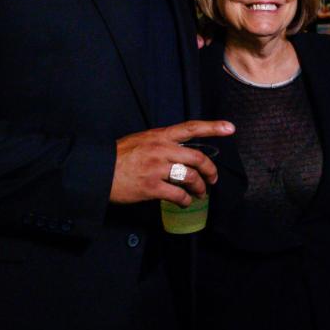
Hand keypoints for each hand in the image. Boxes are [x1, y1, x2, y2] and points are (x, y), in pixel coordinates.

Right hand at [109, 120, 232, 206]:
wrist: (98, 170)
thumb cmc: (118, 155)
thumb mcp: (141, 140)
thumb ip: (161, 143)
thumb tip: (177, 151)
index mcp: (160, 136)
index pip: (191, 127)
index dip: (213, 127)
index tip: (230, 129)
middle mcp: (161, 149)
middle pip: (197, 158)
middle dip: (210, 170)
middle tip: (213, 178)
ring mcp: (157, 168)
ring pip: (190, 177)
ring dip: (200, 187)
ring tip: (200, 193)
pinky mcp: (151, 187)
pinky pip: (177, 194)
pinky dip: (186, 200)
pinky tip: (185, 202)